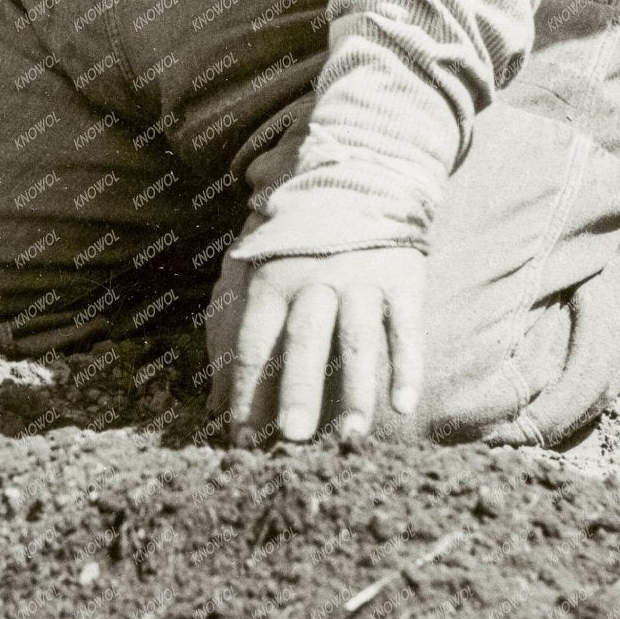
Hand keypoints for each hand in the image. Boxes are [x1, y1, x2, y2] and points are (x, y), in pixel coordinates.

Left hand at [206, 245, 425, 447]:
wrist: (354, 178)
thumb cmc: (291, 242)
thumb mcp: (250, 269)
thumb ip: (229, 332)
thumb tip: (211, 402)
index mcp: (270, 278)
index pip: (254, 341)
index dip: (247, 390)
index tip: (243, 440)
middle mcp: (314, 279)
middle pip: (305, 340)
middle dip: (298, 390)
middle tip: (292, 438)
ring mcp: (361, 279)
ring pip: (357, 340)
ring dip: (355, 391)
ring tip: (350, 437)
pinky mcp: (403, 279)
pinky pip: (406, 328)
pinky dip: (408, 366)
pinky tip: (404, 406)